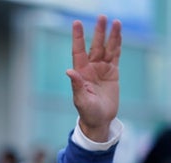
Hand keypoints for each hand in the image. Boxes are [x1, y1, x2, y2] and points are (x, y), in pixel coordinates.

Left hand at [66, 15, 121, 141]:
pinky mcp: (112, 72)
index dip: (78, 37)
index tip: (76, 23)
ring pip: (107, 49)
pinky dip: (117, 45)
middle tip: (101, 17)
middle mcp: (90, 68)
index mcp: (80, 73)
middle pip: (95, 46)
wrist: (99, 120)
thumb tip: (70, 71)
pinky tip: (118, 35)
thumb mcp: (81, 101)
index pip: (78, 51)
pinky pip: (115, 56)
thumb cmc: (87, 113)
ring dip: (111, 36)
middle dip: (98, 32)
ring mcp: (101, 69)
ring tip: (115, 22)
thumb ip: (77, 86)